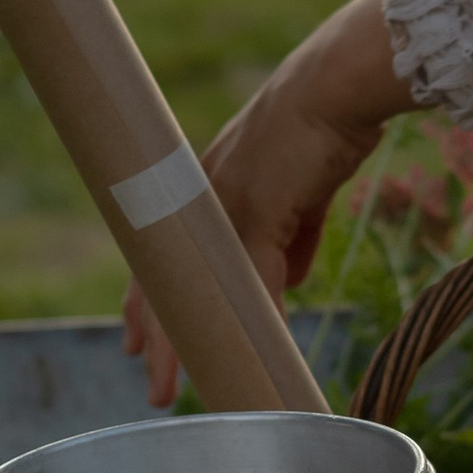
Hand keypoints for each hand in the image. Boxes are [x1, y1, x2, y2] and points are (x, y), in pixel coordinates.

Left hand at [123, 0, 410, 405]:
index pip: (158, 254)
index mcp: (201, 188)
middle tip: (151, 385)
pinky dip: (259, 319)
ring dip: (189, 342)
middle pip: (162, 277)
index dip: (146, 301)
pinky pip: (256, 279)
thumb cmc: (321, 129)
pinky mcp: (261, 208)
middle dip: (155, 336)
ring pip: (197, 287)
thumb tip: (290, 281)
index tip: (133, 342)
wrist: (338, 85)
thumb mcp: (298, 192)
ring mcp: (226, 202)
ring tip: (179, 387)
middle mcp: (200, 197)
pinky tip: (256, 352)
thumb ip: (289, 237)